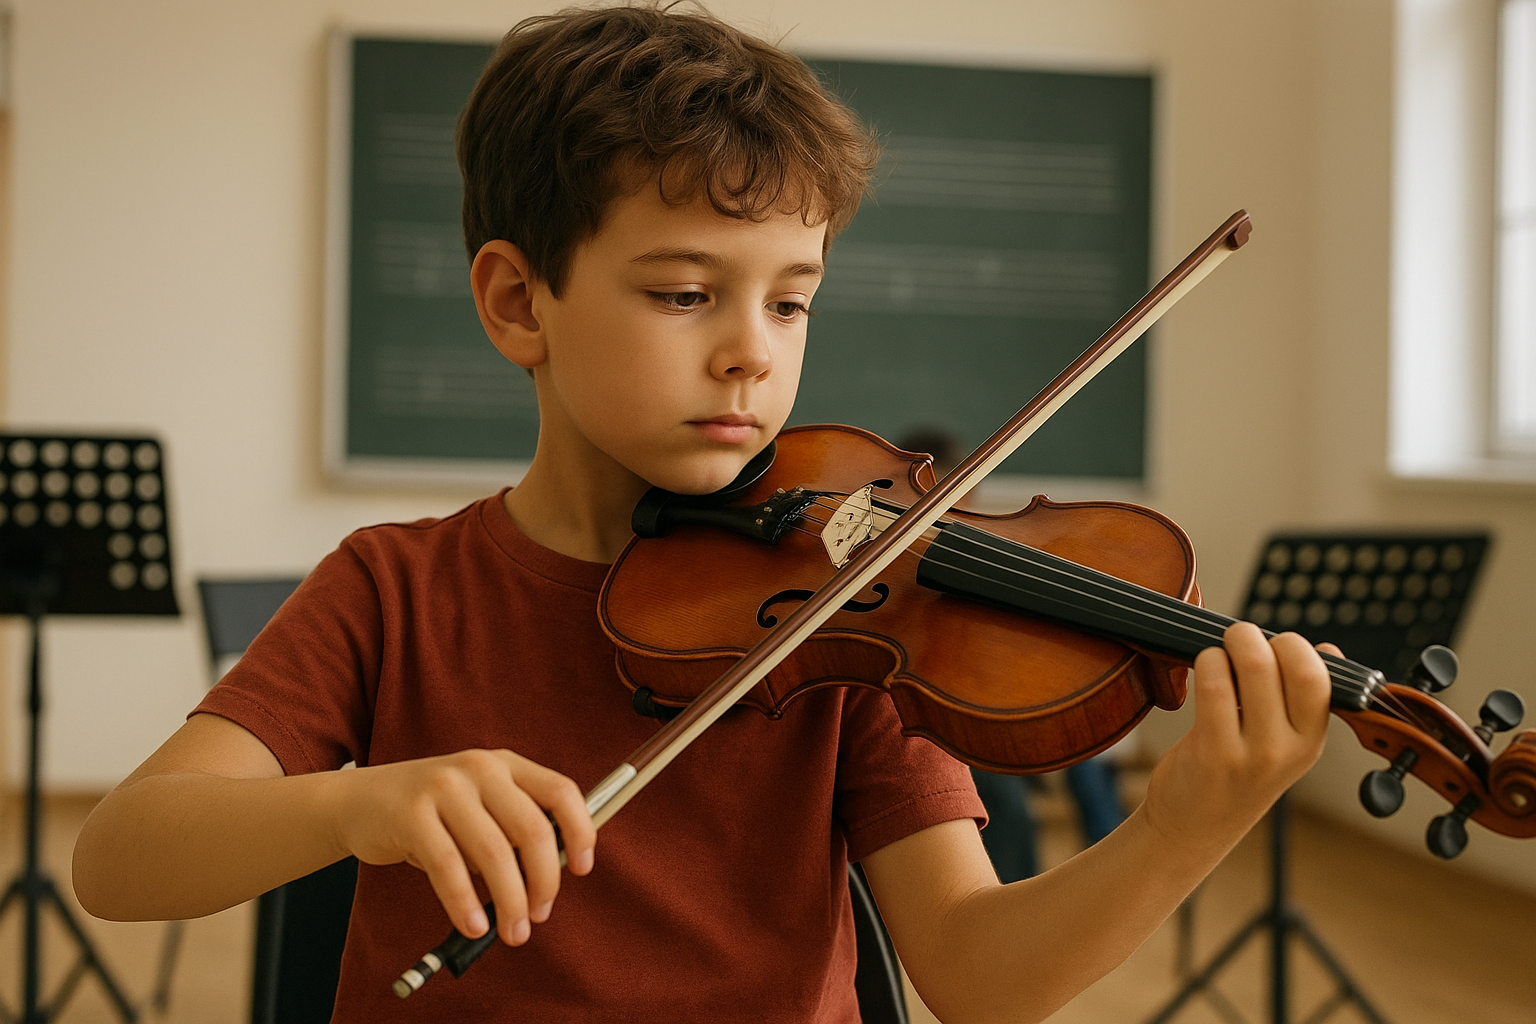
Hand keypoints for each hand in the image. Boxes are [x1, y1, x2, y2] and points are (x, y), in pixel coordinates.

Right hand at [328, 749, 594, 945]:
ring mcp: (444, 788)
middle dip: (544, 881)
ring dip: (510, 901)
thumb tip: (549, 880)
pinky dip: (465, 903)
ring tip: (513, 931)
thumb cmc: (431, 812)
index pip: (562, 791)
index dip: (580, 831)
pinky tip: (473, 925)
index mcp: (506, 765)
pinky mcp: (412, 814)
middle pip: (532, 829)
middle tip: (540, 915)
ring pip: (494, 853)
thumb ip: (513, 829)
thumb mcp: (479, 806)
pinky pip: (449, 867)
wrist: (359, 801)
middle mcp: (480, 769)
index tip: (583, 869)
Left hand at [1142, 623, 1332, 857]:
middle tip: (1238, 641)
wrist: (1193, 827)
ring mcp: (1254, 753)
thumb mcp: (1282, 743)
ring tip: (1217, 656)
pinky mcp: (1215, 752)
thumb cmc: (1234, 773)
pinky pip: (1215, 686)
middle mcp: (1290, 748)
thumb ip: (1301, 700)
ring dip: (1228, 646)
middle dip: (1261, 638)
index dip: (1295, 647)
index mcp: (1312, 739)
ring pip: (1253, 667)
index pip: (1322, 676)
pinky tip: (1202, 673)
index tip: (1270, 647)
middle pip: (1293, 664)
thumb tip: (1326, 648)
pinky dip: (1207, 664)